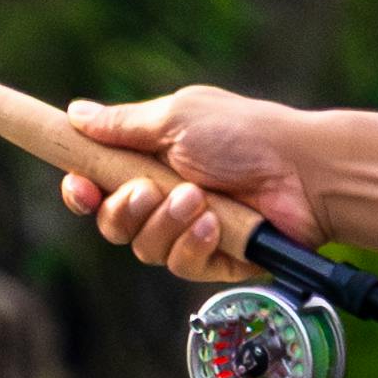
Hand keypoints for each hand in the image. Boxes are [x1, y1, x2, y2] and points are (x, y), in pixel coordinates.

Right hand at [53, 82, 317, 285]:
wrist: (303, 170)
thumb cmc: (245, 133)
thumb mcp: (178, 118)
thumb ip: (123, 125)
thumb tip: (74, 113)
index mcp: (150, 161)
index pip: (99, 184)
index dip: (82, 190)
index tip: (80, 187)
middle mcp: (164, 199)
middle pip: (112, 223)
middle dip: (123, 210)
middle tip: (148, 192)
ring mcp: (187, 232)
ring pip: (143, 248)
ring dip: (167, 223)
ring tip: (200, 199)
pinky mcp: (212, 261)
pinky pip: (180, 265)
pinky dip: (194, 243)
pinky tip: (216, 224)